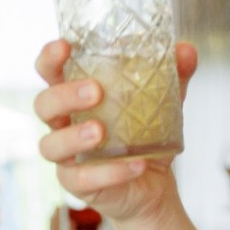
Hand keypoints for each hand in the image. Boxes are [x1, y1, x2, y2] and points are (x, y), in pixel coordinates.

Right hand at [32, 39, 198, 223]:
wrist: (153, 184)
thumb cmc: (145, 135)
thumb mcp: (162, 104)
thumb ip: (172, 78)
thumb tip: (186, 50)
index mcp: (75, 97)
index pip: (50, 72)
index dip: (50, 59)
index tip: (64, 45)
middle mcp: (62, 124)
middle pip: (43, 105)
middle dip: (64, 96)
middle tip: (95, 92)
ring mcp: (67, 156)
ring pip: (51, 146)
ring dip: (74, 136)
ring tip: (100, 131)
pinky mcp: (78, 184)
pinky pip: (83, 179)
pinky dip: (110, 172)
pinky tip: (137, 165)